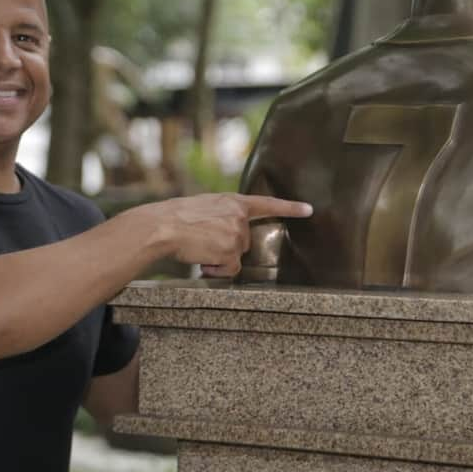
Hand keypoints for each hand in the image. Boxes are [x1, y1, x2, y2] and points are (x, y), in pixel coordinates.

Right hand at [147, 194, 311, 277]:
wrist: (162, 226)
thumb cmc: (175, 217)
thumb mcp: (203, 206)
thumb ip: (222, 214)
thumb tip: (223, 232)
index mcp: (232, 201)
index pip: (267, 204)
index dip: (290, 207)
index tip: (309, 209)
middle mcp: (238, 216)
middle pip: (243, 242)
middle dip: (226, 248)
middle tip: (202, 242)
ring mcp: (236, 233)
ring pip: (235, 257)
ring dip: (218, 259)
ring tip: (197, 249)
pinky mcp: (231, 251)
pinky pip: (228, 270)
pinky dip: (215, 270)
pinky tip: (201, 260)